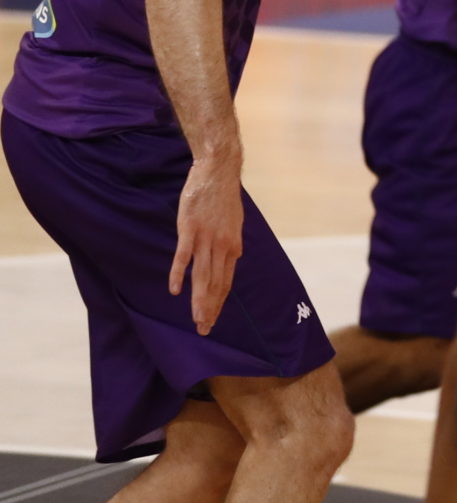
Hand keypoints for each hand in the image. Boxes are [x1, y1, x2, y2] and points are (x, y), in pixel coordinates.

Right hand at [170, 155, 243, 333]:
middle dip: (209, 309)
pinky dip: (179, 274)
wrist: (218, 173)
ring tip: (195, 319)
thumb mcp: (235, 224)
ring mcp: (206, 239)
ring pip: (202, 276)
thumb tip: (233, 259)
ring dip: (198, 300)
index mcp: (233, 247)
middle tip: (203, 329)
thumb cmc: (224, 198)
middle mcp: (222, 247)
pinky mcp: (189, 230)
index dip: (218, 303)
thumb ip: (231, 244)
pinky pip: (184, 257)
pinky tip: (176, 291)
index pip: (225, 282)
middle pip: (214, 285)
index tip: (212, 319)